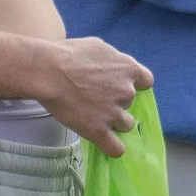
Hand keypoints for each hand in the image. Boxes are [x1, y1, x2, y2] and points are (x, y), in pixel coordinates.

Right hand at [32, 35, 153, 157]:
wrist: (49, 72)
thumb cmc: (69, 54)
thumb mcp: (98, 46)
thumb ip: (113, 60)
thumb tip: (114, 67)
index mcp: (129, 69)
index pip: (146, 81)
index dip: (134, 84)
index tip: (120, 85)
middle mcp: (127, 92)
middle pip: (130, 103)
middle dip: (116, 102)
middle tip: (95, 98)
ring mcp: (114, 113)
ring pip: (126, 125)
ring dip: (114, 122)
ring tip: (95, 117)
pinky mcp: (99, 131)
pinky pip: (116, 149)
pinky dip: (112, 147)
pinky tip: (105, 142)